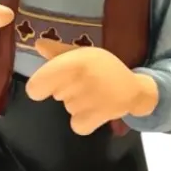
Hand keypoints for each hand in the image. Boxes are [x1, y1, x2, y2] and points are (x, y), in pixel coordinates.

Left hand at [25, 41, 158, 134]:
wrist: (134, 89)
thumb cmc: (105, 68)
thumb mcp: (85, 54)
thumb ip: (59, 52)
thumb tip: (38, 44)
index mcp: (74, 62)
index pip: (36, 86)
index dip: (38, 87)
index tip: (47, 85)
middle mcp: (79, 80)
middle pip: (55, 95)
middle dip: (65, 90)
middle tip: (84, 84)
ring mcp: (87, 100)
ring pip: (67, 108)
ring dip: (77, 104)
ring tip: (94, 95)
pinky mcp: (96, 118)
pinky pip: (77, 125)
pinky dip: (84, 122)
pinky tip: (95, 110)